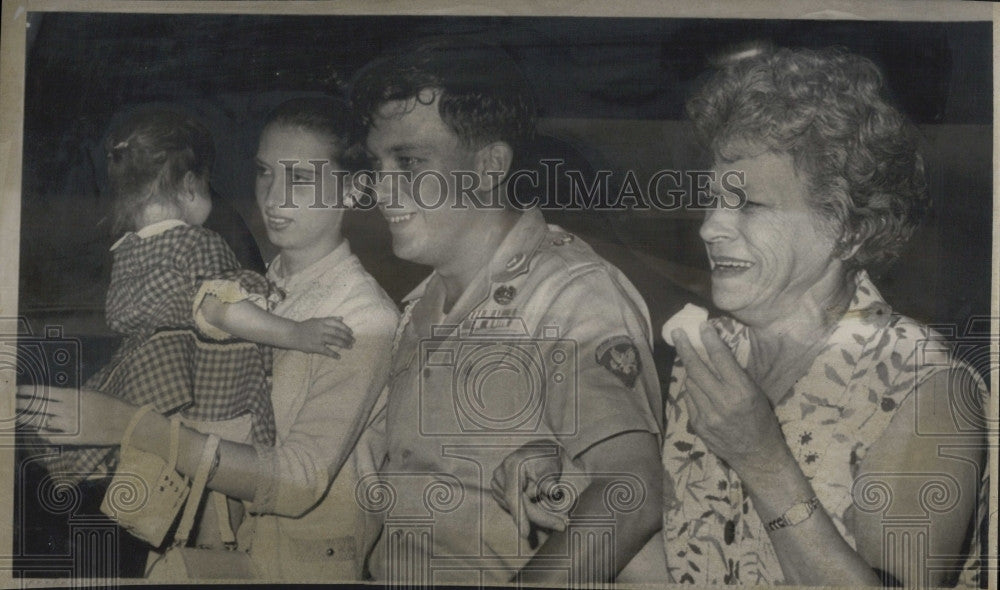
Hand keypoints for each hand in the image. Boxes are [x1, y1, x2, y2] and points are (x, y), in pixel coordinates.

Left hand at [16, 384, 131, 445]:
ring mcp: (70, 424)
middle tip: (12, 404)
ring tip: (22, 418)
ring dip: (32, 420)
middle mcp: (68, 409)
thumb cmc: (112, 404)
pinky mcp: (74, 438)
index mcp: (72, 395)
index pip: (43, 392)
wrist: (126, 422)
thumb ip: (72, 395)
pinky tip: (40, 431)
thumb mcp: (91, 393)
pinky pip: (52, 437)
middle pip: (39, 406)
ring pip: (43, 422)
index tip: (17, 391)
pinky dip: (43, 434)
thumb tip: (55, 395)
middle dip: (23, 405)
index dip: (28, 391)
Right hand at [292, 316, 353, 357]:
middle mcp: (321, 329)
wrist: (292, 334)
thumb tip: (342, 318)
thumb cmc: (305, 326)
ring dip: (344, 344)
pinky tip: (339, 356)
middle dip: (347, 337)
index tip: (351, 332)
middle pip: (338, 333)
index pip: (337, 324)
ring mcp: (318, 338)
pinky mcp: (315, 347)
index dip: (346, 328)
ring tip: (350, 347)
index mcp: (322, 322)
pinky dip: (333, 354)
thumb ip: (330, 319)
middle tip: (353, 341)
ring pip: (334, 341)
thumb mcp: (317, 320)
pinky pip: (326, 351)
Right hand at [490, 440, 569, 537]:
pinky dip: (527, 510)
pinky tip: (539, 501)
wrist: (540, 452)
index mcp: (512, 465)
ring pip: (516, 510)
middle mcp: (500, 474)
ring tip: (554, 508)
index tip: (525, 533)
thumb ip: (549, 479)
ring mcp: (497, 484)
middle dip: (539, 518)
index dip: (520, 515)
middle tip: (561, 525)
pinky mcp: (499, 492)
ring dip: (535, 514)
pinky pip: (514, 508)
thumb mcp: (553, 465)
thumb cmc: (548, 457)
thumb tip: (551, 491)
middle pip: (517, 506)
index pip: (513, 495)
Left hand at [672, 323, 792, 478]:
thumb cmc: (761, 420)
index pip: (720, 359)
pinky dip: (692, 390)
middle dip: (685, 347)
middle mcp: (723, 402)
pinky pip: (689, 399)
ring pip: (690, 383)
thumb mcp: (756, 394)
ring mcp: (707, 415)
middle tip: (677, 333)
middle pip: (696, 368)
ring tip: (691, 361)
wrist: (757, 455)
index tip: (702, 327)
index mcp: (742, 392)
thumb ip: (735, 375)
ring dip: (690, 370)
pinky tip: (698, 387)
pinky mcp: (698, 425)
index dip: (709, 340)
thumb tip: (716, 352)